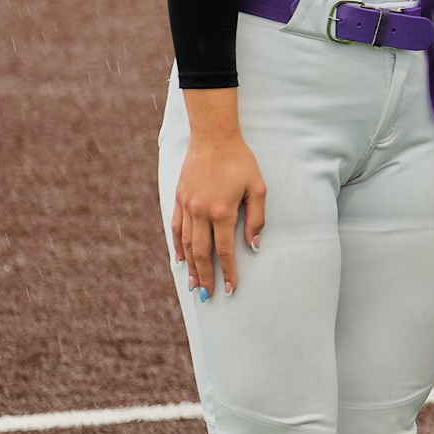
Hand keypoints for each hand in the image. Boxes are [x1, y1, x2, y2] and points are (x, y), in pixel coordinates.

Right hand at [172, 91, 266, 299]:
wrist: (213, 137)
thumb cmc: (240, 161)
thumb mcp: (257, 188)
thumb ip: (256, 218)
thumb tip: (253, 245)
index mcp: (222, 212)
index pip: (224, 250)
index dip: (227, 272)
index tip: (230, 288)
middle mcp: (201, 213)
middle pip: (202, 253)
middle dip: (205, 276)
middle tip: (208, 295)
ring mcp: (187, 207)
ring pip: (187, 244)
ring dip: (190, 266)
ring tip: (193, 285)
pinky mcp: (179, 199)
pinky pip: (176, 228)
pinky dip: (177, 246)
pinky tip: (180, 259)